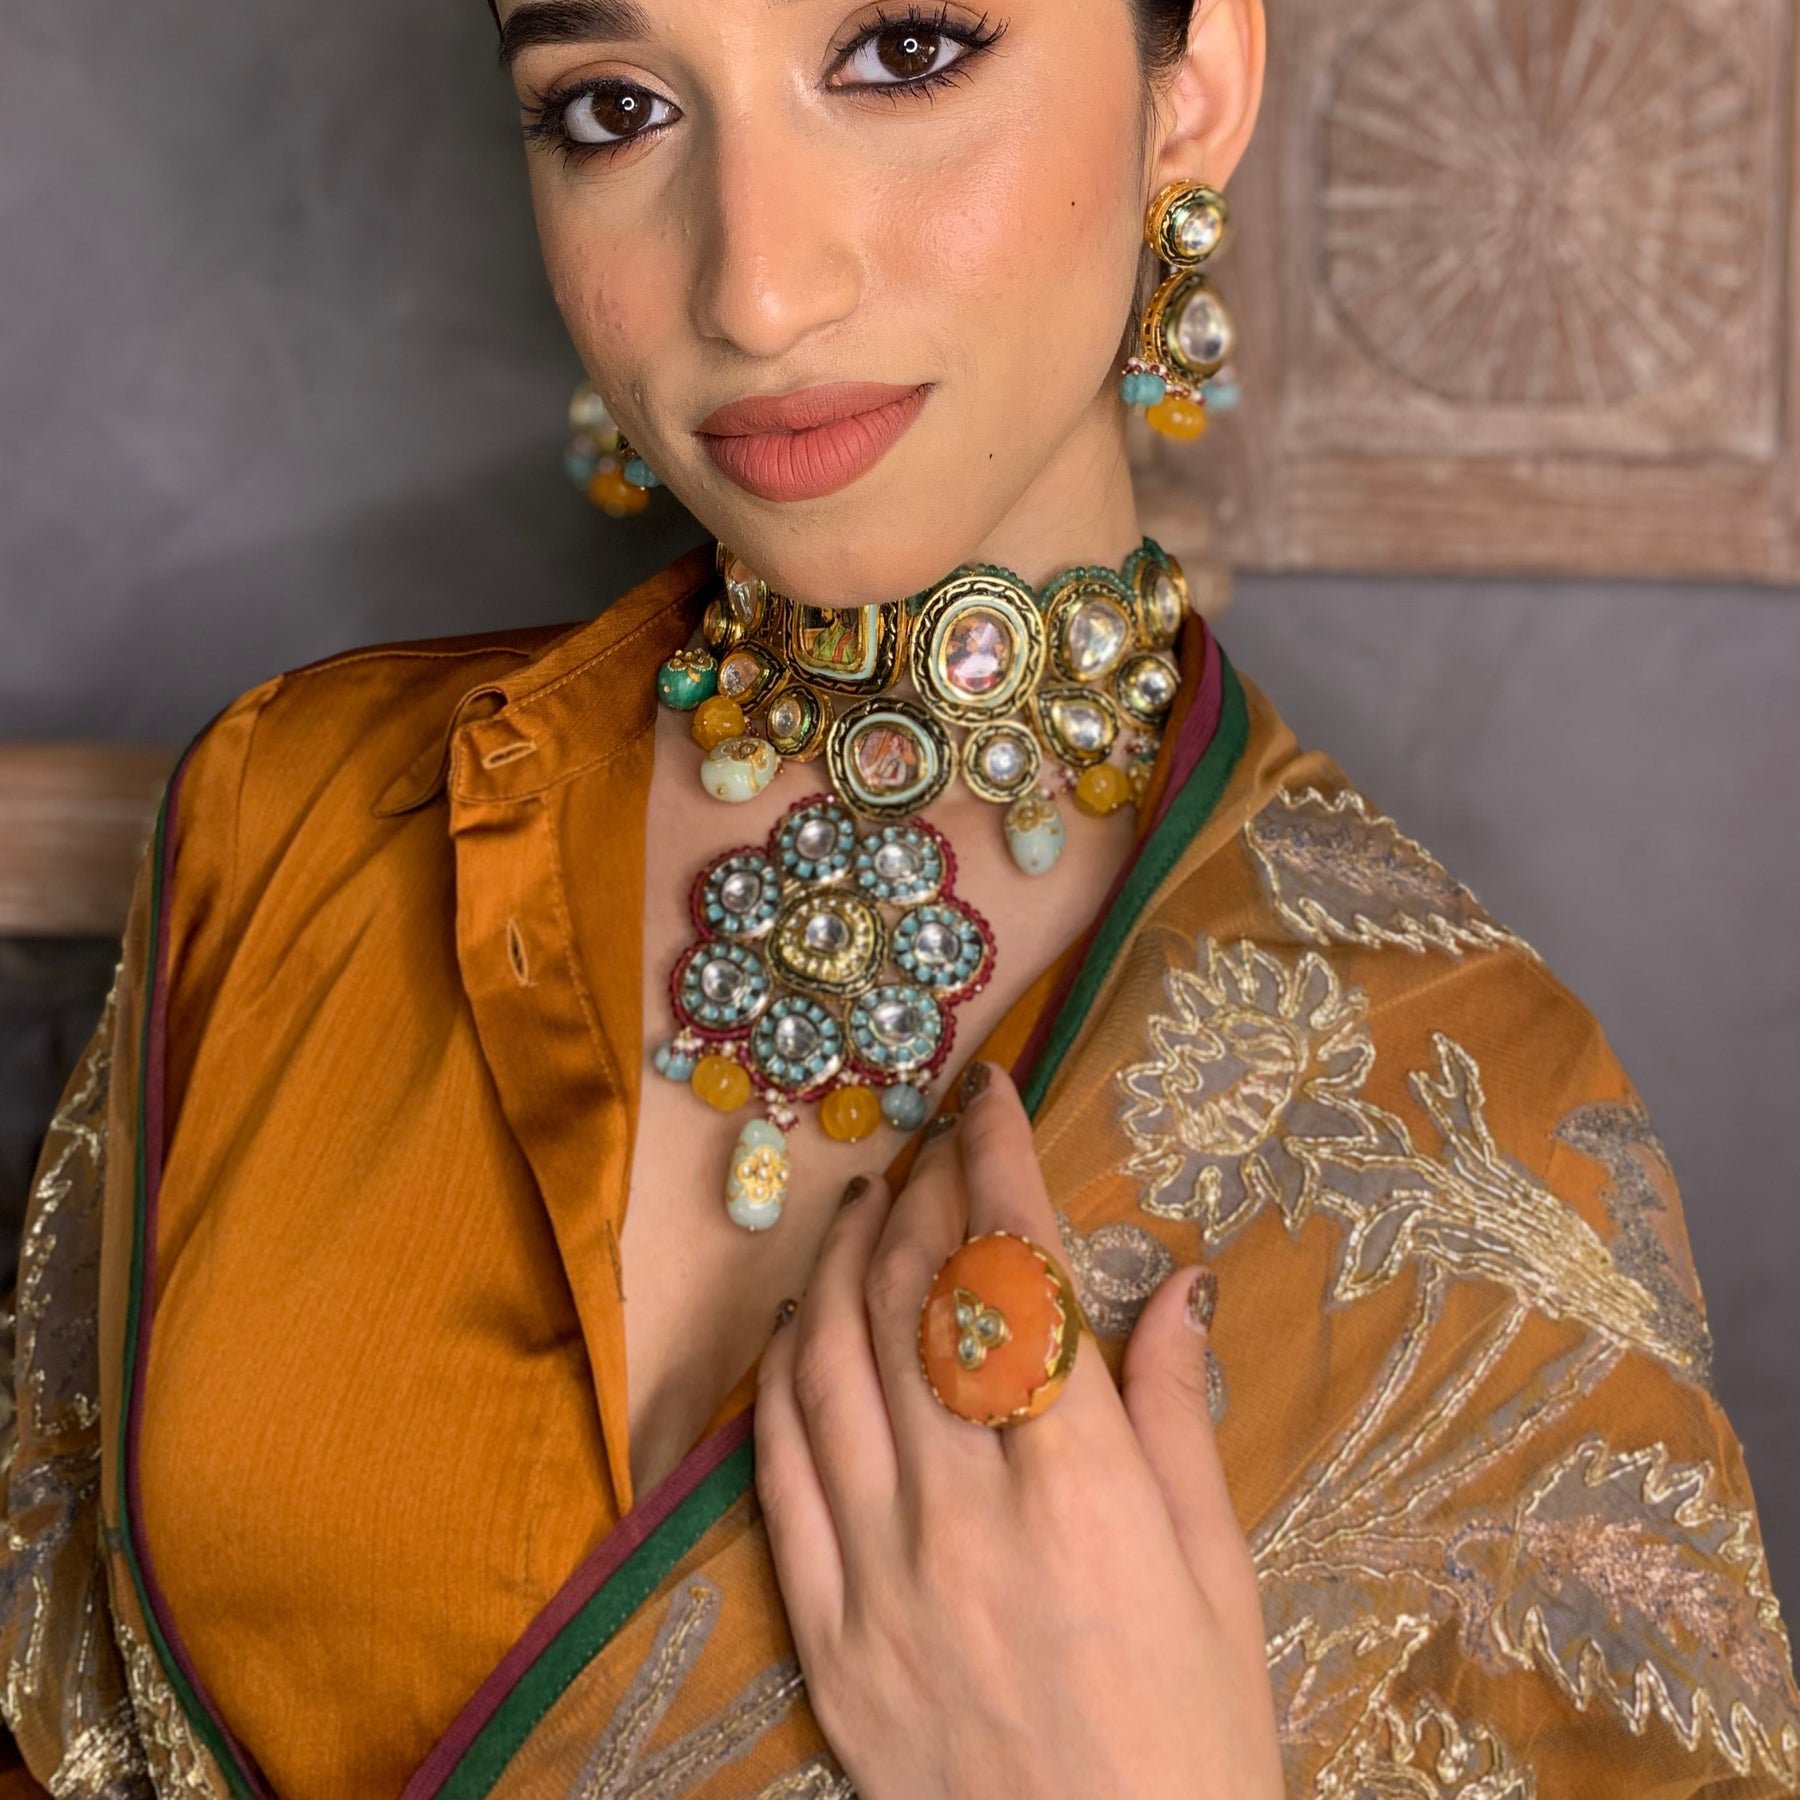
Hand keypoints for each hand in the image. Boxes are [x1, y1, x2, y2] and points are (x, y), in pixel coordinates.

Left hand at [754, 1064, 1283, 1799]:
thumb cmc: (1193, 1739)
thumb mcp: (1219, 1574)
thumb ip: (1176, 1414)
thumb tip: (1170, 1278)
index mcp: (1083, 1491)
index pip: (1019, 1275)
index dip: (1000, 1163)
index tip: (990, 1093)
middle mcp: (965, 1515)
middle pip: (916, 1299)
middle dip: (925, 1193)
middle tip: (937, 1143)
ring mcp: (876, 1573)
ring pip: (829, 1363)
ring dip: (842, 1261)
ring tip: (869, 1203)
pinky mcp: (822, 1629)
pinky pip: (776, 1469)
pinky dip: (782, 1373)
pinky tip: (801, 1322)